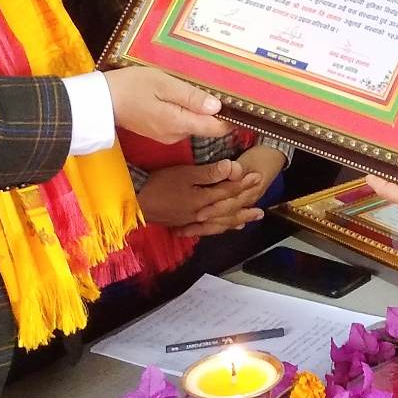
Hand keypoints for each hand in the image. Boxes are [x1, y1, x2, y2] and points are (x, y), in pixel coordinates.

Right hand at [103, 66, 230, 143]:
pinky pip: (181, 124)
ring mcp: (166, 136)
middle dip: (216, 113)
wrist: (99, 102)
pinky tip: (183, 98)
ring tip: (204, 91)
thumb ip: (190, 96)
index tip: (241, 106)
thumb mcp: (162, 83)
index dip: (230, 119)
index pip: (215, 128)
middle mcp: (175, 135)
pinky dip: (186, 113)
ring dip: (200, 111)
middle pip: (206, 127)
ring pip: (193, 125)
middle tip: (225, 91)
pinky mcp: (158, 132)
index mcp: (179, 123)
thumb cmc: (130, 86)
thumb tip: (217, 107)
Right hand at [137, 159, 266, 235]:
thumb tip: (233, 167)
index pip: (229, 191)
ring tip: (251, 219)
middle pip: (228, 209)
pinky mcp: (185, 224)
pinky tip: (226, 228)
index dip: (244, 184)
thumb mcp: (185, 174)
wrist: (136, 203)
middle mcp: (203, 214)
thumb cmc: (159, 185)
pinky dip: (220, 228)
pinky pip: (208, 229)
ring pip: (221, 222)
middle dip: (245, 204)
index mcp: (204, 200)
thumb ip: (209, 173)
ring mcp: (194, 221)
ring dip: (237, 219)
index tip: (257, 177)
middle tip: (262, 206)